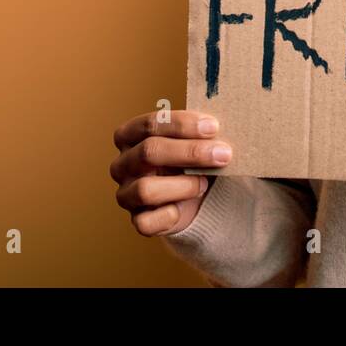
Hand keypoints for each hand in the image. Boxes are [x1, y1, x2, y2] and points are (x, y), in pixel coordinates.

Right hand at [110, 109, 231, 235]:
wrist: (198, 196)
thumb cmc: (193, 159)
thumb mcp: (195, 140)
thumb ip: (201, 132)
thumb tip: (218, 128)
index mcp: (130, 135)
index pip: (150, 124)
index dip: (182, 124)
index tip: (213, 127)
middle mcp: (122, 164)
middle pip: (150, 152)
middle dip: (191, 152)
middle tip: (223, 153)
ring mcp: (126, 194)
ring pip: (146, 189)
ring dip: (184, 185)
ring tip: (205, 183)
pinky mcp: (137, 220)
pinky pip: (147, 221)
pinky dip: (171, 214)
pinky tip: (188, 206)